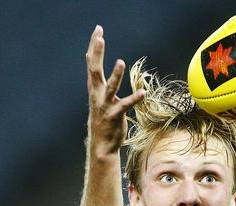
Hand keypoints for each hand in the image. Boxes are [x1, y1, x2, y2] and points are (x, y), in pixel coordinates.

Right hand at [86, 25, 144, 156]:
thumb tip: (98, 72)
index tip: (98, 30)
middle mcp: (97, 95)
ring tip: (121, 62)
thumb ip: (100, 84)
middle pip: (95, 70)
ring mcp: (105, 106)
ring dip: (115, 75)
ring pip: (110, 88)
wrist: (102, 145)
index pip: (92, 63)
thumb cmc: (104, 119)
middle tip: (100, 37)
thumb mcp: (100, 98)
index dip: (94, 47)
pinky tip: (143, 93)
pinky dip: (134, 99)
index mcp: (94, 89)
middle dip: (97, 53)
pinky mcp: (115, 116)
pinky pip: (126, 106)